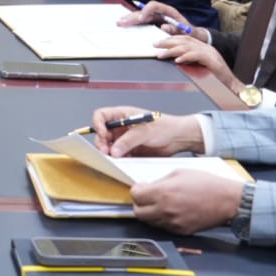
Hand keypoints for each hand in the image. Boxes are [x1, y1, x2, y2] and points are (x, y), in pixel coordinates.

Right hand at [89, 106, 203, 156]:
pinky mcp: (130, 150)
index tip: (103, 134)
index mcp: (122, 115)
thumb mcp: (144, 131)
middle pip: (102, 134)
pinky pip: (119, 156)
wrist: (178, 138)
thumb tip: (113, 151)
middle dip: (102, 143)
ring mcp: (125, 139)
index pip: (101, 116)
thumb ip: (127, 141)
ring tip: (116, 159)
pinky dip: (119, 160)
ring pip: (109, 146)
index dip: (98, 124)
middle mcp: (121, 127)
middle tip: (107, 152)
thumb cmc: (164, 126)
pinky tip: (125, 161)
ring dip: (110, 153)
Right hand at [119, 0, 189, 30]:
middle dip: (133, 15)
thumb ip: (176, 30)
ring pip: (141, 15)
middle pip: (144, 10)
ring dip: (130, 18)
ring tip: (120, 22)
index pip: (154, 6)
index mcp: (169, 11)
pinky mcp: (153, 22)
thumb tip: (164, 27)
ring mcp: (156, 17)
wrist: (193, 34)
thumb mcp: (186, 32)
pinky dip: (133, 22)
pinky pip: (141, 20)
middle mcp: (161, 12)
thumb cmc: (190, 33)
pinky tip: (125, 24)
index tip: (140, 18)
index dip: (146, 11)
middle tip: (123, 21)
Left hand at [131, 171, 243, 233]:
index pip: (135, 196)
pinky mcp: (182, 231)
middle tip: (146, 198)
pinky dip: (163, 220)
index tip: (141, 188)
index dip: (136, 190)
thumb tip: (150, 186)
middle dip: (140, 204)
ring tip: (161, 204)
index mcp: (163, 193)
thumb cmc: (208, 184)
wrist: (227, 201)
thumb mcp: (180, 172)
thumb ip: (161, 181)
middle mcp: (165, 210)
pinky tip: (171, 211)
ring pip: (150, 222)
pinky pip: (164, 227)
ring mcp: (173, 223)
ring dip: (151, 213)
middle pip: (138, 213)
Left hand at [153, 34, 237, 89]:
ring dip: (172, 50)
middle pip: (184, 41)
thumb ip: (190, 62)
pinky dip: (186, 57)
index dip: (171, 39)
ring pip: (188, 47)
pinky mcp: (213, 61)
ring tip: (161, 54)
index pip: (185, 39)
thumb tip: (174, 60)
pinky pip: (197, 56)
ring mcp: (210, 53)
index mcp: (204, 48)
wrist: (232, 87)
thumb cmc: (216, 80)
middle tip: (155, 45)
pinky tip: (177, 60)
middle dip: (168, 42)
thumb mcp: (200, 68)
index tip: (158, 43)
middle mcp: (207, 48)